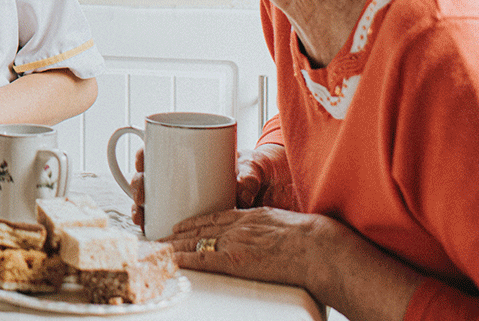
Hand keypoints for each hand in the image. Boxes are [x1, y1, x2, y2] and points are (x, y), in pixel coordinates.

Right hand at [130, 144, 289, 228]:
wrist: (283, 188)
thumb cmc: (266, 168)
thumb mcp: (258, 166)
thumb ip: (250, 174)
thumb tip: (240, 191)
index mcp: (194, 154)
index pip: (159, 149)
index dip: (144, 156)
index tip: (142, 163)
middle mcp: (185, 175)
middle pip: (150, 177)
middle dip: (138, 187)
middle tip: (142, 195)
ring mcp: (187, 196)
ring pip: (154, 201)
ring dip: (141, 208)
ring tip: (141, 217)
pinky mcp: (196, 219)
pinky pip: (170, 221)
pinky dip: (156, 225)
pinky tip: (149, 230)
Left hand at [166, 206, 335, 289]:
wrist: (318, 248)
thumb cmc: (311, 239)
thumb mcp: (285, 223)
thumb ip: (268, 227)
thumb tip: (268, 236)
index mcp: (251, 216)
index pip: (214, 217)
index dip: (194, 222)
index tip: (181, 225)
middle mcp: (238, 227)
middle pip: (201, 229)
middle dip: (179, 234)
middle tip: (162, 237)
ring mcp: (235, 242)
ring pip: (197, 242)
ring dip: (176, 246)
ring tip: (159, 248)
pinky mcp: (236, 261)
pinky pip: (204, 259)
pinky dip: (185, 259)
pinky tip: (172, 259)